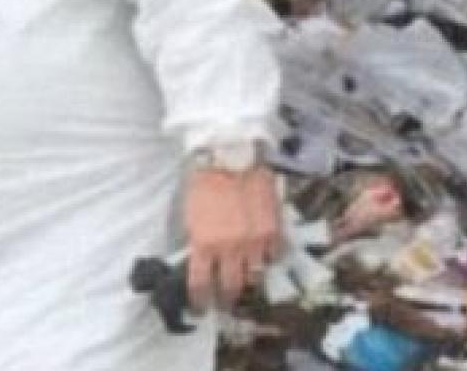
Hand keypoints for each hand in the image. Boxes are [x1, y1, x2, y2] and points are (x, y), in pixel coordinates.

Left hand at [184, 165, 279, 311]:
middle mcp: (230, 248)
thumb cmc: (205, 182)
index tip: (200, 308)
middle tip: (223, 301)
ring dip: (247, 280)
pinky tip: (262, 257)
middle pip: (230, 287)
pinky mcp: (274, 231)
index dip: (200, 301)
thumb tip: (200, 262)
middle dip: (225, 298)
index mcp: (204, 244)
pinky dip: (268, 260)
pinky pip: (274, 257)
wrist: (231, 157)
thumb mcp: (192, 216)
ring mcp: (255, 242)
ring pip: (254, 276)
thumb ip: (198, 242)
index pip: (200, 284)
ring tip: (243, 280)